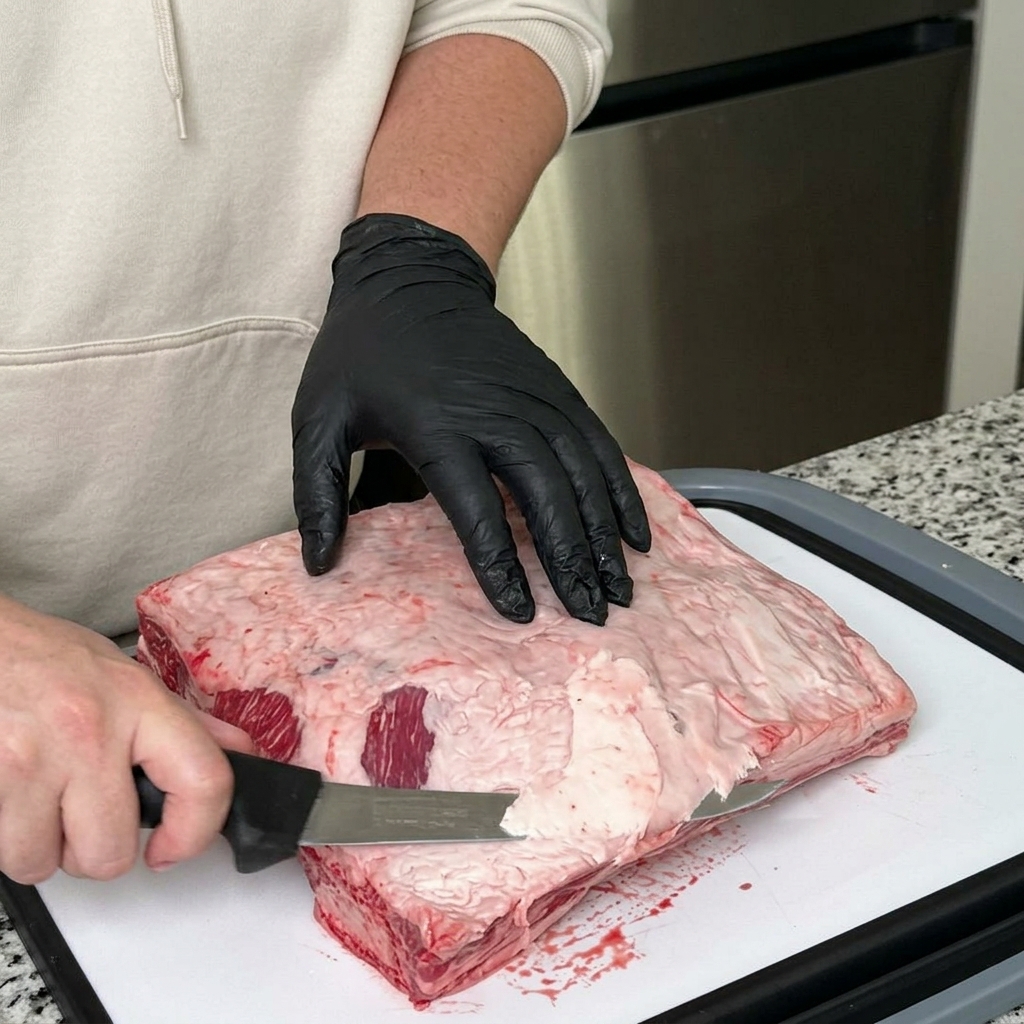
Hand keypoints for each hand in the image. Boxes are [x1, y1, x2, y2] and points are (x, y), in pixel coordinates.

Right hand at [0, 595, 251, 883]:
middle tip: (86, 816)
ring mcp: (30, 759)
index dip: (196, 833)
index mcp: (138, 701)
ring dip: (42, 847)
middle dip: (96, 850)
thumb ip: (179, 721)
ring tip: (40, 802)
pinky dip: (5, 838)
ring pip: (44, 863)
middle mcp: (89, 731)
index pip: (203, 781)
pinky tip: (12, 799)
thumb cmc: (44, 658)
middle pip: (111, 851)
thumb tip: (236, 752)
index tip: (174, 848)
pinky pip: (0, 851)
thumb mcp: (123, 676)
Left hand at [292, 214, 650, 624]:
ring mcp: (535, 398)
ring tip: (619, 590)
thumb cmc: (361, 353)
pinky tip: (635, 535)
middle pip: (546, 495)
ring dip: (605, 536)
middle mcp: (496, 413)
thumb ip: (318, 493)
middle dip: (571, 560)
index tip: (520, 613)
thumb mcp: (317, 418)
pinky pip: (600, 446)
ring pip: (583, 474)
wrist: (411, 275)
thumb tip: (319, 565)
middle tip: (590, 616)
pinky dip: (623, 491)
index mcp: (435, 425)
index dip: (502, 565)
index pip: (477, 509)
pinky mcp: (558, 390)